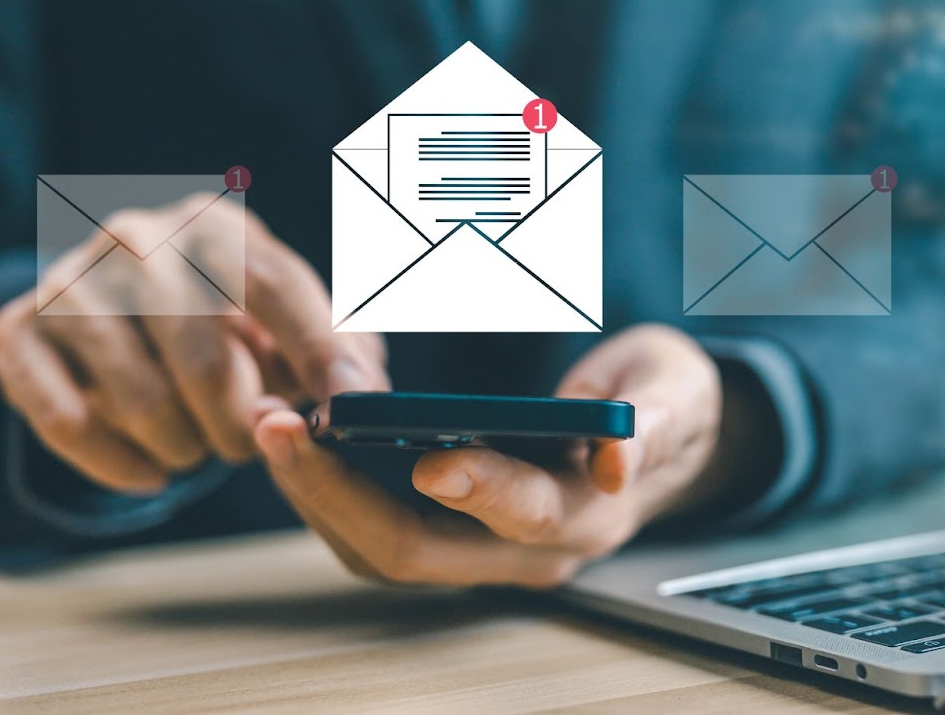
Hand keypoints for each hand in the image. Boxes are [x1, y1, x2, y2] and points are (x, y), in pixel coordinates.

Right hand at [0, 194, 386, 493]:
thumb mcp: (292, 321)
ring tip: (198, 447)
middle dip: (242, 421)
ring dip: (183, 445)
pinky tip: (149, 473)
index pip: (275, 285)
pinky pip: (66, 422)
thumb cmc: (231, 321)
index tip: (352, 408)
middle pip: (206, 356)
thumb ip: (341, 351)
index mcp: (215, 226)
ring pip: (140, 397)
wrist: (117, 309)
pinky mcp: (18, 331)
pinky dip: (117, 463)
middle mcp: (137, 238)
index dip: (319, 353)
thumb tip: (364, 397)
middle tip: (249, 442)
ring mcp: (70, 281)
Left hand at [253, 324, 724, 585]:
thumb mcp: (673, 393)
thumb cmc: (662, 401)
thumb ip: (650, 425)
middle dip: (341, 492)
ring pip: (379, 547)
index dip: (478, 488)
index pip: (522, 515)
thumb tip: (615, 459)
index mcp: (590, 514)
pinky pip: (373, 527)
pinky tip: (296, 437)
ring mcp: (483, 550)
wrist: (660, 432)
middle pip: (417, 548)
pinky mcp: (450, 532)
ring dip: (316, 493)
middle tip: (285, 426)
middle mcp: (529, 551)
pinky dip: (327, 487)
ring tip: (270, 423)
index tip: (427, 455)